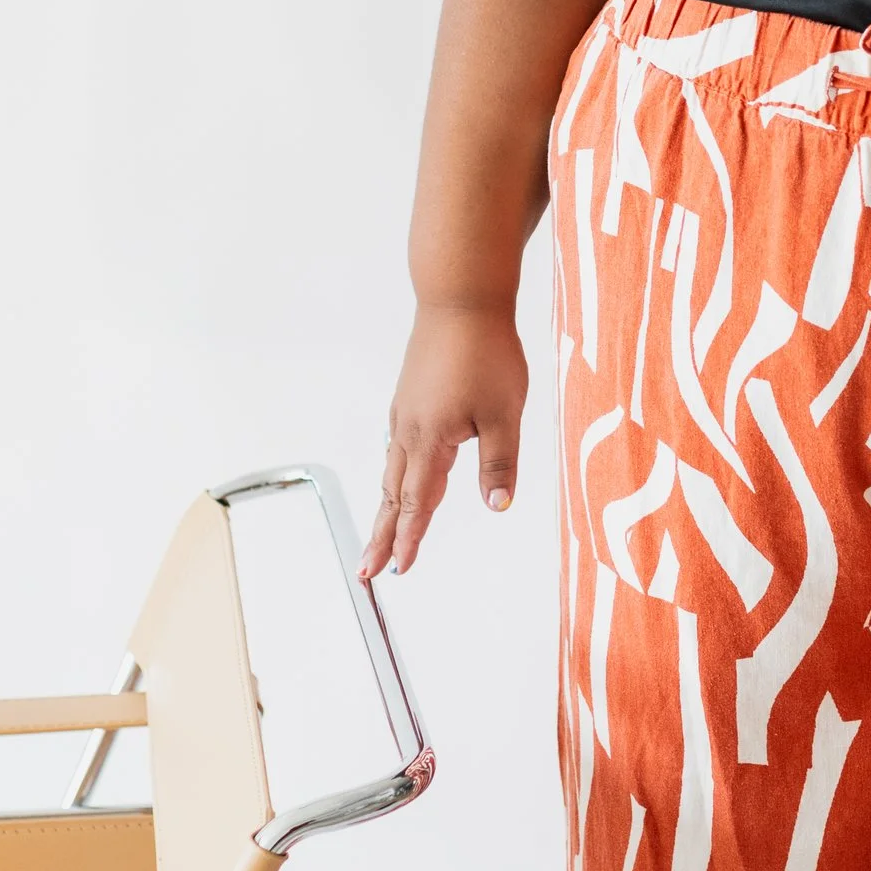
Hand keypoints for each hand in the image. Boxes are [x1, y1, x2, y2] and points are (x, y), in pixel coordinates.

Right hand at [361, 302, 528, 577]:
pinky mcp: (409, 398)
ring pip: (392, 472)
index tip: (398, 570)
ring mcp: (404, 413)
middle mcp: (408, 431)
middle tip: (367, 571)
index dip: (409, 539)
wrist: (460, 299)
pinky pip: (396, 449)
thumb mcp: (503, 414)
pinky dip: (394, 477)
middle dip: (383, 535)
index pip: (418, 503)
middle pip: (393, 495)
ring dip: (387, 508)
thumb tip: (498, 506)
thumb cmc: (484, 351)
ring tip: (381, 536)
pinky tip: (401, 480)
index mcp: (431, 440)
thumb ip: (499, 464)